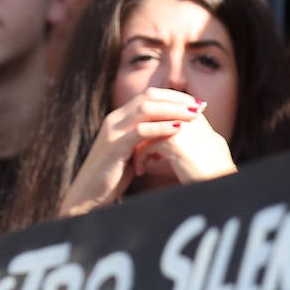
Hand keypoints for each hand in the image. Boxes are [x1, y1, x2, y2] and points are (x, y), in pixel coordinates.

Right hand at [57, 88, 205, 216]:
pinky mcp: (115, 146)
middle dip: (177, 99)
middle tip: (201, 105)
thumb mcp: (132, 152)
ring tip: (195, 114)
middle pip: (149, 97)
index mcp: (120, 118)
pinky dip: (161, 128)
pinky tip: (179, 129)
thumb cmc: (113, 176)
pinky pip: (140, 131)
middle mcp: (116, 119)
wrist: (88, 194)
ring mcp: (113, 131)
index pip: (150, 95)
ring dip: (173, 110)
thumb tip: (171, 133)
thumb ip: (146, 139)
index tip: (197, 103)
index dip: (174, 96)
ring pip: (146, 109)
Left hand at [132, 105, 236, 183]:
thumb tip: (188, 141)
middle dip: (142, 134)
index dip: (154, 127)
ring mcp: (180, 127)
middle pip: (154, 119)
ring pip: (147, 131)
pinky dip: (140, 159)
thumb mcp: (211, 148)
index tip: (147, 141)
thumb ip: (198, 138)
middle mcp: (188, 118)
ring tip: (138, 162)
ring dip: (139, 147)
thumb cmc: (218, 171)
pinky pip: (146, 146)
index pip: (166, 113)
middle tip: (135, 147)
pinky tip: (141, 171)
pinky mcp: (172, 141)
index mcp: (197, 118)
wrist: (222, 182)